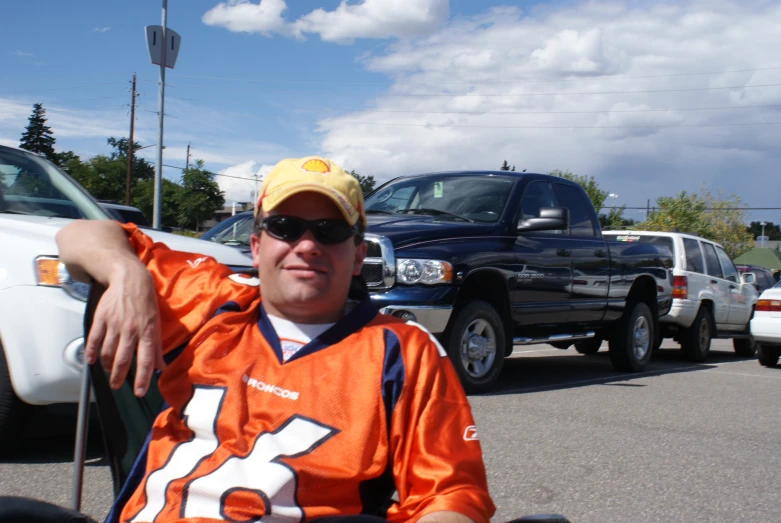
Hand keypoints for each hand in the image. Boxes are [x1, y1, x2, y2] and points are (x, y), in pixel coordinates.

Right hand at [84, 263, 165, 395]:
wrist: (130, 279)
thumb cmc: (146, 303)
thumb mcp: (156, 323)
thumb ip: (157, 347)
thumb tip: (161, 367)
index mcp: (147, 332)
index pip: (145, 360)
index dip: (143, 378)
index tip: (139, 392)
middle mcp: (130, 330)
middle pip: (123, 359)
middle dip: (119, 377)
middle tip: (117, 386)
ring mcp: (114, 324)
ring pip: (108, 351)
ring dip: (107, 365)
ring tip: (109, 371)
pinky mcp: (101, 318)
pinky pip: (93, 339)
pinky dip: (91, 352)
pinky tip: (91, 360)